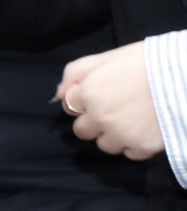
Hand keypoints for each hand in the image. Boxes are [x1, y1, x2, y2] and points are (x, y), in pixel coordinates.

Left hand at [59, 42, 162, 160]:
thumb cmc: (151, 61)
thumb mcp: (111, 56)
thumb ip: (77, 72)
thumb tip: (58, 94)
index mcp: (89, 92)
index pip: (70, 106)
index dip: (85, 101)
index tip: (102, 95)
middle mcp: (100, 117)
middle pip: (82, 130)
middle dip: (95, 122)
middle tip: (117, 109)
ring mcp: (121, 134)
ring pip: (105, 144)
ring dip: (114, 135)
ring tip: (134, 119)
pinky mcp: (142, 147)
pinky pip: (129, 154)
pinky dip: (136, 144)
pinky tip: (147, 128)